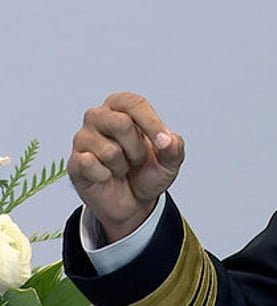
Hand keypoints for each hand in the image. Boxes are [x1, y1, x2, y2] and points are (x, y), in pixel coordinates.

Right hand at [69, 92, 183, 242]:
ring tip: (122, 167)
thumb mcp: (170, 161)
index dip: (151, 123)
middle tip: (137, 159)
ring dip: (123, 165)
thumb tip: (167, 140)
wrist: (133, 202)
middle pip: (121, 124)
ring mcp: (82, 138)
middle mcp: (98, 116)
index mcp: (122, 106)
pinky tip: (106, 176)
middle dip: (137, 148)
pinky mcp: (74, 161)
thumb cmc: (148, 171)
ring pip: (109, 150)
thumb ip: (175, 147)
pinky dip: (106, 176)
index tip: (163, 142)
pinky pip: (90, 165)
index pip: (134, 103)